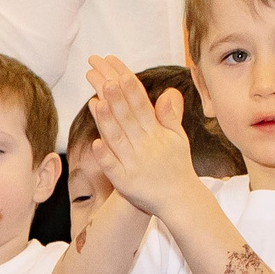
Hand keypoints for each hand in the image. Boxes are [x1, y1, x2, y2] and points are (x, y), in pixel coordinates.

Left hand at [82, 55, 197, 218]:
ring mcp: (134, 164)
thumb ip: (169, 116)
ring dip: (107, 122)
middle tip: (103, 79)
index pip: (142, 106)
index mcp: (157, 134)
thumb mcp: (178, 139)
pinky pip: (113, 168)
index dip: (131, 89)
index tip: (120, 72)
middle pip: (128, 118)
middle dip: (116, 98)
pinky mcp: (126, 183)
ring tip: (95, 103)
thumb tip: (168, 92)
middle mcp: (145, 146)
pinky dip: (105, 156)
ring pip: (118, 140)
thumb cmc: (177, 167)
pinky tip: (94, 143)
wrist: (180, 201)